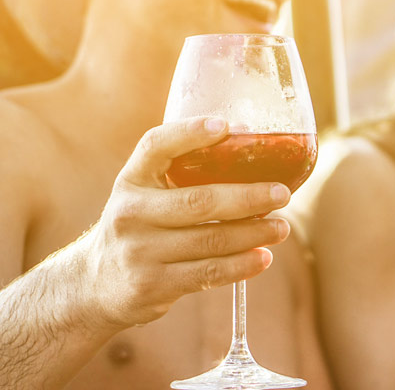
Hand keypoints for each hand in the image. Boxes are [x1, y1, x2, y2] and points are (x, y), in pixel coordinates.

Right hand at [74, 117, 291, 329]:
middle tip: (282, 194)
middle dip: (247, 197)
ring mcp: (139, 252)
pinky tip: (263, 257)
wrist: (95, 284)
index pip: (155, 146)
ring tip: (281, 228)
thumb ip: (182, 174)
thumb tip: (252, 147)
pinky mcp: (151, 285)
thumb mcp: (145, 193)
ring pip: (210, 240)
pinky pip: (207, 274)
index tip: (226, 126)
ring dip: (253, 234)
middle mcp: (130, 213)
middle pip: (199, 202)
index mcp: (132, 180)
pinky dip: (241, 266)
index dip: (190, 133)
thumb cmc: (140, 226)